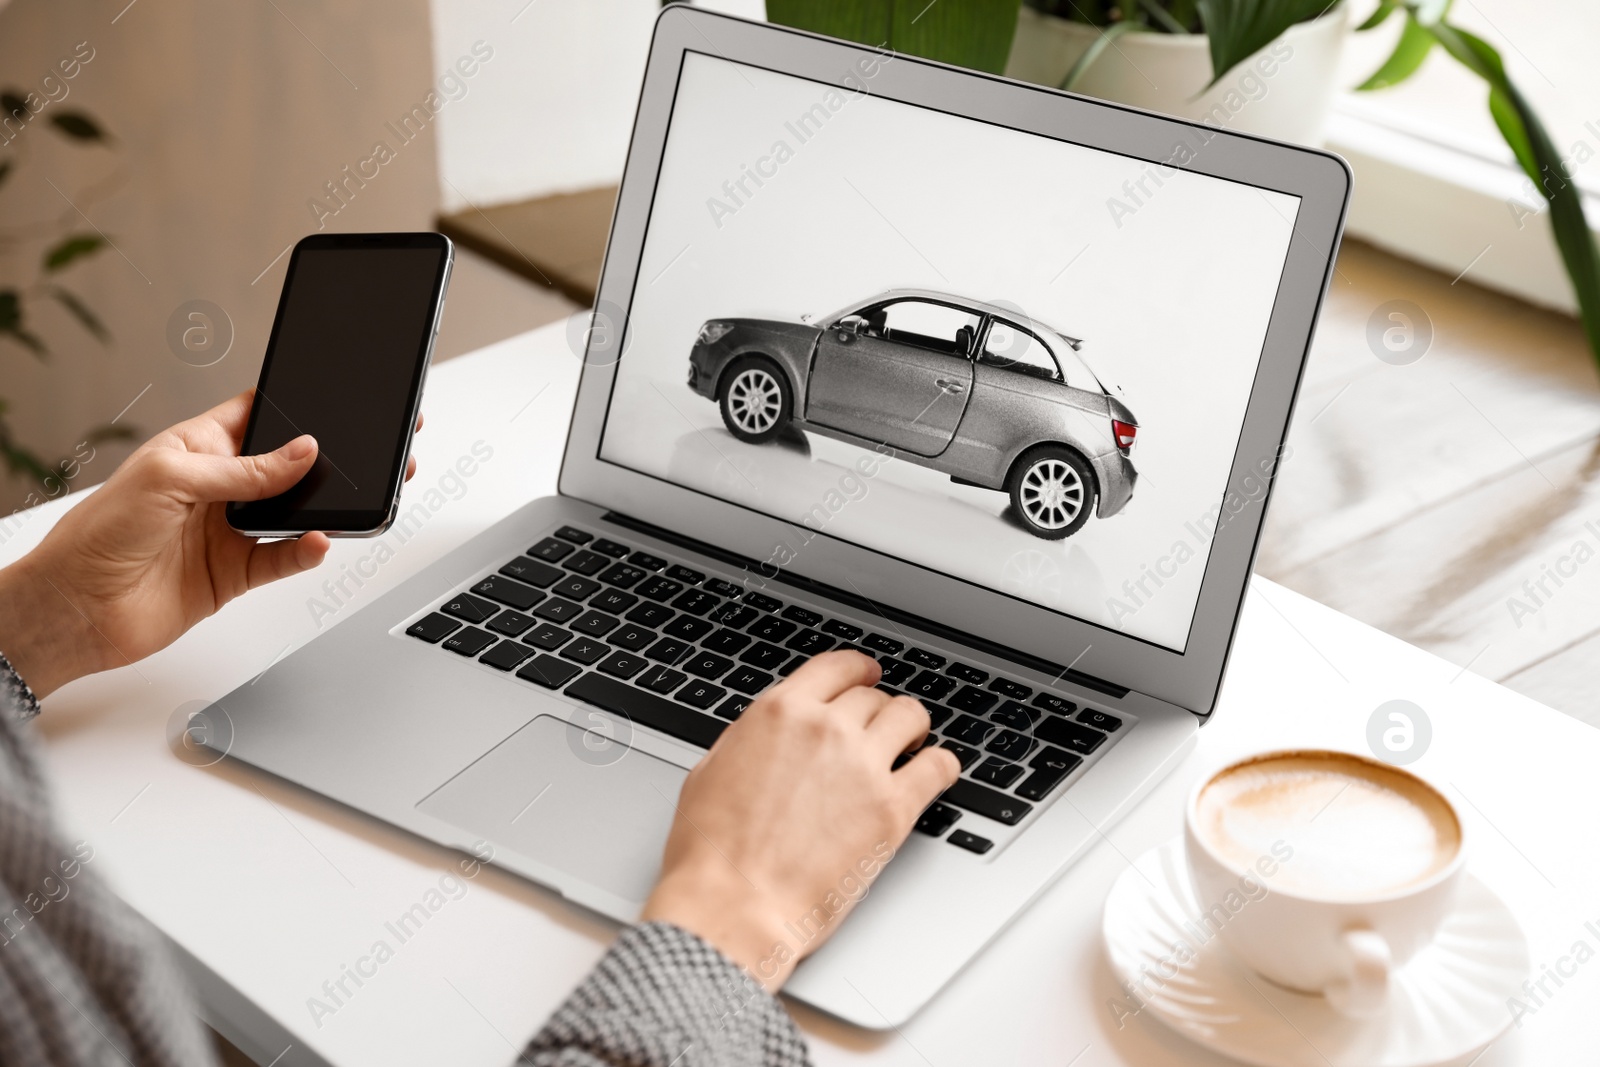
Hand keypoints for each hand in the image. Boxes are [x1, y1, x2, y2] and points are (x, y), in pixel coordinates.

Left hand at [0, 390, 419, 696]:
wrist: (78, 609)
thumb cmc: (98, 533)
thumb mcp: (169, 477)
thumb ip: (243, 468)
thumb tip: (301, 452)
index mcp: (199, 446)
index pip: (257, 414)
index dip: (292, 404)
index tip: (332, 397)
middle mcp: (220, 486)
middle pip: (288, 464)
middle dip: (328, 457)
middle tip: (368, 450)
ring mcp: (231, 529)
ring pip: (296, 511)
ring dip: (326, 506)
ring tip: (355, 497)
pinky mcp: (239, 572)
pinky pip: (286, 558)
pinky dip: (307, 551)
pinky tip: (317, 541)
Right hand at [640, 650, 959, 990]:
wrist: (735, 904)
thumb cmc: (712, 851)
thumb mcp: (710, 771)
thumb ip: (749, 740)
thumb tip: (765, 736)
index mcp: (779, 713)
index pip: (835, 668)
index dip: (857, 669)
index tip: (867, 674)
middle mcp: (825, 729)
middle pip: (872, 696)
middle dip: (877, 709)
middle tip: (880, 727)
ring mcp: (863, 766)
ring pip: (909, 717)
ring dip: (913, 726)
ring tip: (913, 742)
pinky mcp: (892, 809)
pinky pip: (938, 766)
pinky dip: (942, 764)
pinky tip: (938, 771)